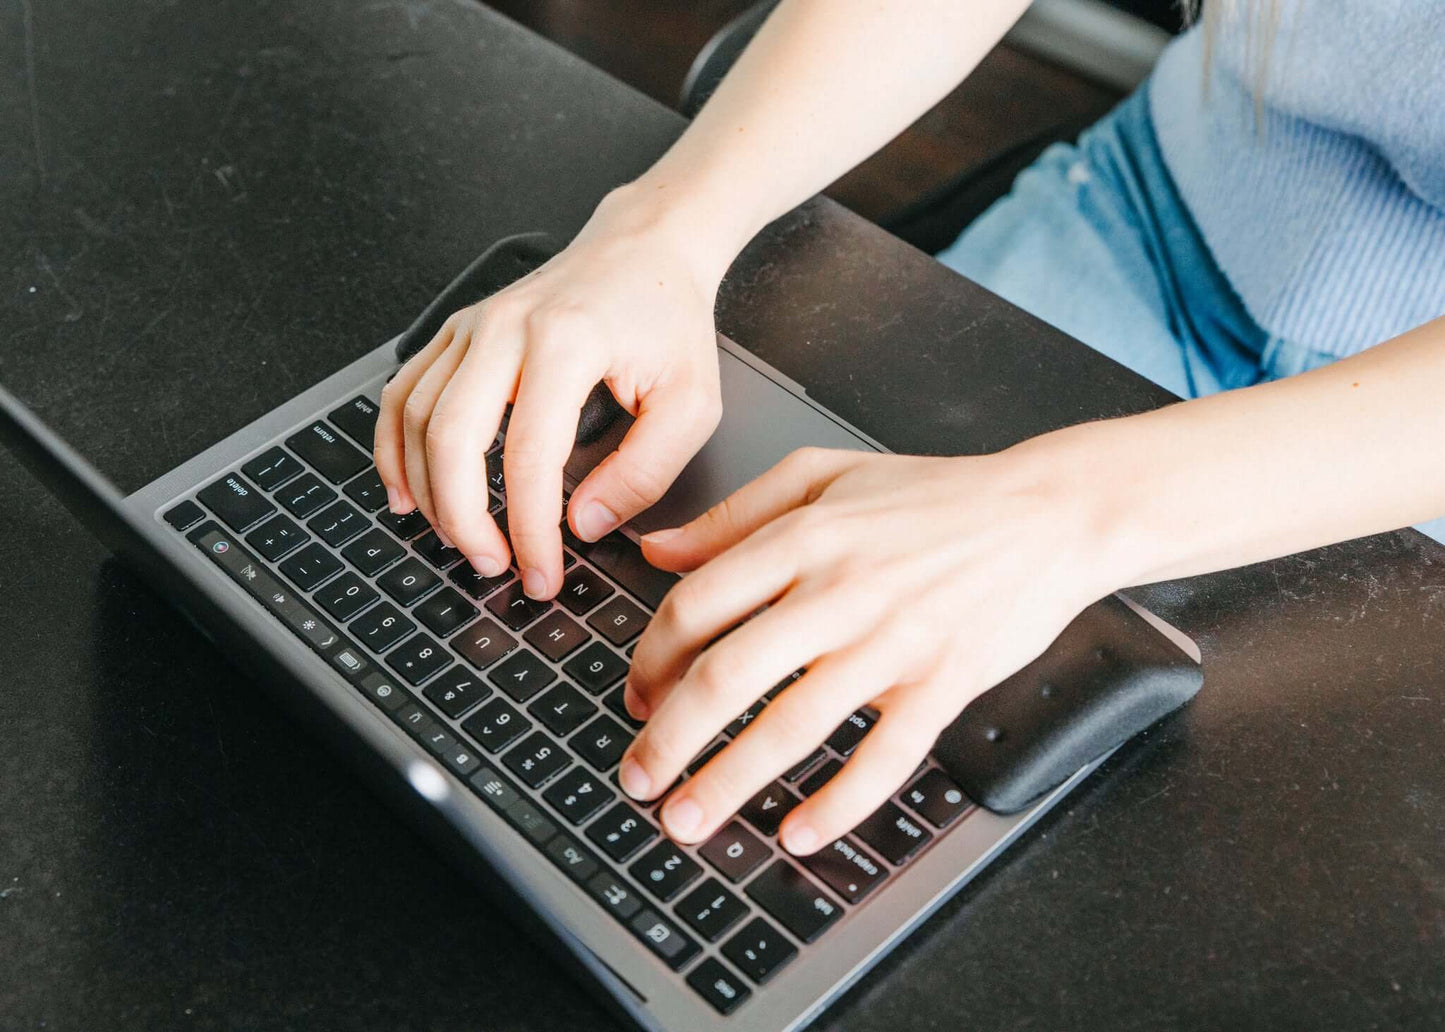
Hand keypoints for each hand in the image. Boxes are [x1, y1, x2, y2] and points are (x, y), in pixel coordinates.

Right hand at [374, 187, 725, 599]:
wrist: (645, 249)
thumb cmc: (668, 320)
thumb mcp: (690, 403)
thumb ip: (645, 471)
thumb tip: (584, 523)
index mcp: (568, 341)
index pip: (530, 456)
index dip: (529, 529)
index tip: (542, 572)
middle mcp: (507, 327)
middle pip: (452, 438)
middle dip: (464, 518)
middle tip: (493, 565)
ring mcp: (473, 325)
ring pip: (416, 418)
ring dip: (428, 492)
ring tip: (461, 540)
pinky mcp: (456, 330)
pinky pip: (403, 392)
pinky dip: (393, 447)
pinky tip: (407, 491)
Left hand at [617, 442, 1123, 853]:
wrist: (1045, 513)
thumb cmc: (935, 495)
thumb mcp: (822, 474)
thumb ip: (734, 515)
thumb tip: (657, 551)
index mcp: (804, 537)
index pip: (697, 605)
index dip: (650, 660)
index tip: (635, 696)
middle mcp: (840, 591)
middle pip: (727, 675)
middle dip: (668, 739)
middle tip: (638, 778)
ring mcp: (893, 642)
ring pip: (793, 725)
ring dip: (729, 782)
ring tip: (688, 820)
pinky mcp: (943, 684)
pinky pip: (883, 758)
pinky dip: (838, 803)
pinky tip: (798, 832)